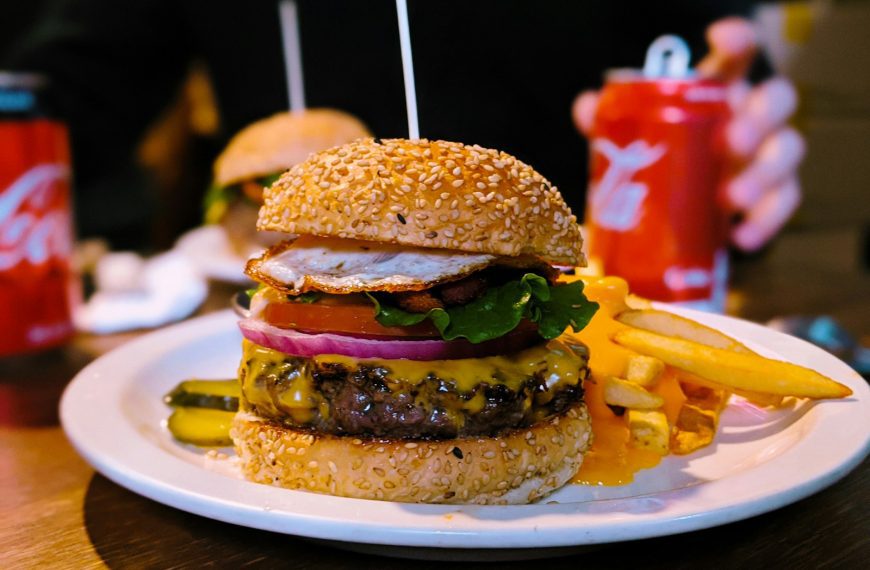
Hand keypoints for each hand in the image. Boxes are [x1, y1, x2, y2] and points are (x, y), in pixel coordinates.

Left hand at [573, 18, 803, 251]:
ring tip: (729, 198)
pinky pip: (783, 204)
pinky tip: (740, 237)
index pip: (738, 55)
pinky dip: (765, 221)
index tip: (719, 39)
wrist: (674, 214)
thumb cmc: (660, 159)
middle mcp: (753, 116)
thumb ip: (609, 123)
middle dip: (759, 118)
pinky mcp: (773, 195)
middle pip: (778, 99)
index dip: (736, 41)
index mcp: (720, 91)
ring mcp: (768, 154)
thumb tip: (588, 108)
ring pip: (788, 150)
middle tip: (730, 142)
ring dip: (763, 173)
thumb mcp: (631, 141)